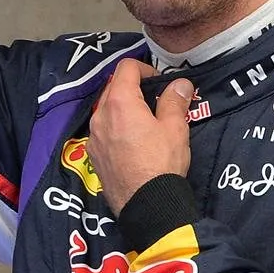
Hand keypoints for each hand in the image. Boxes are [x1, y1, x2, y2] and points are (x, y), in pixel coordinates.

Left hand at [87, 62, 194, 212]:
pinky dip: (115, 126)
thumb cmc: (162, 163)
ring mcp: (93, 136)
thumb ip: (175, 101)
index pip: (126, 67)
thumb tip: (180, 83)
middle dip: (133, 87)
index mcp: (120, 103)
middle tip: (155, 100)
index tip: (160, 81)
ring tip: (144, 121)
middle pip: (113, 86)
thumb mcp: (175, 128)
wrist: (147, 205)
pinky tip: (132, 142)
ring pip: (106, 109)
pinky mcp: (93, 155)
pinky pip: (102, 130)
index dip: (145, 68)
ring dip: (123, 107)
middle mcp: (100, 115)